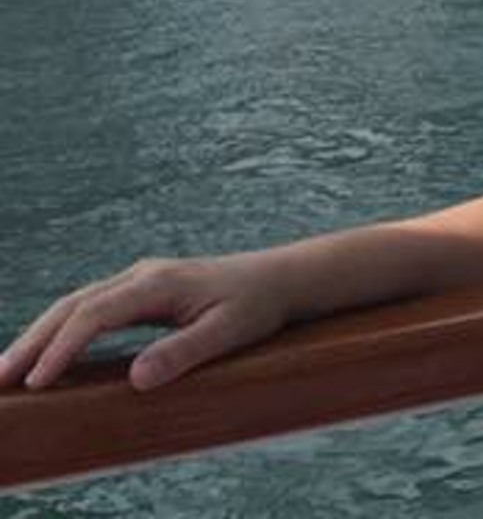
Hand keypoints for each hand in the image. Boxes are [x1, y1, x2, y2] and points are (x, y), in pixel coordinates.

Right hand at [0, 254, 290, 391]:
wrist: (278, 279)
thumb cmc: (256, 306)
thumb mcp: (229, 331)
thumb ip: (184, 351)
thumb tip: (136, 377)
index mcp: (157, 283)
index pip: (96, 314)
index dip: (63, 347)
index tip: (37, 382)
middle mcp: (141, 276)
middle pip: (74, 305)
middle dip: (33, 341)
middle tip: (0, 378)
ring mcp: (138, 281)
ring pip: (76, 305)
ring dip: (39, 335)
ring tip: (7, 371)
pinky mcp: (140, 293)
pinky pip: (89, 310)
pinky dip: (60, 330)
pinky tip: (43, 357)